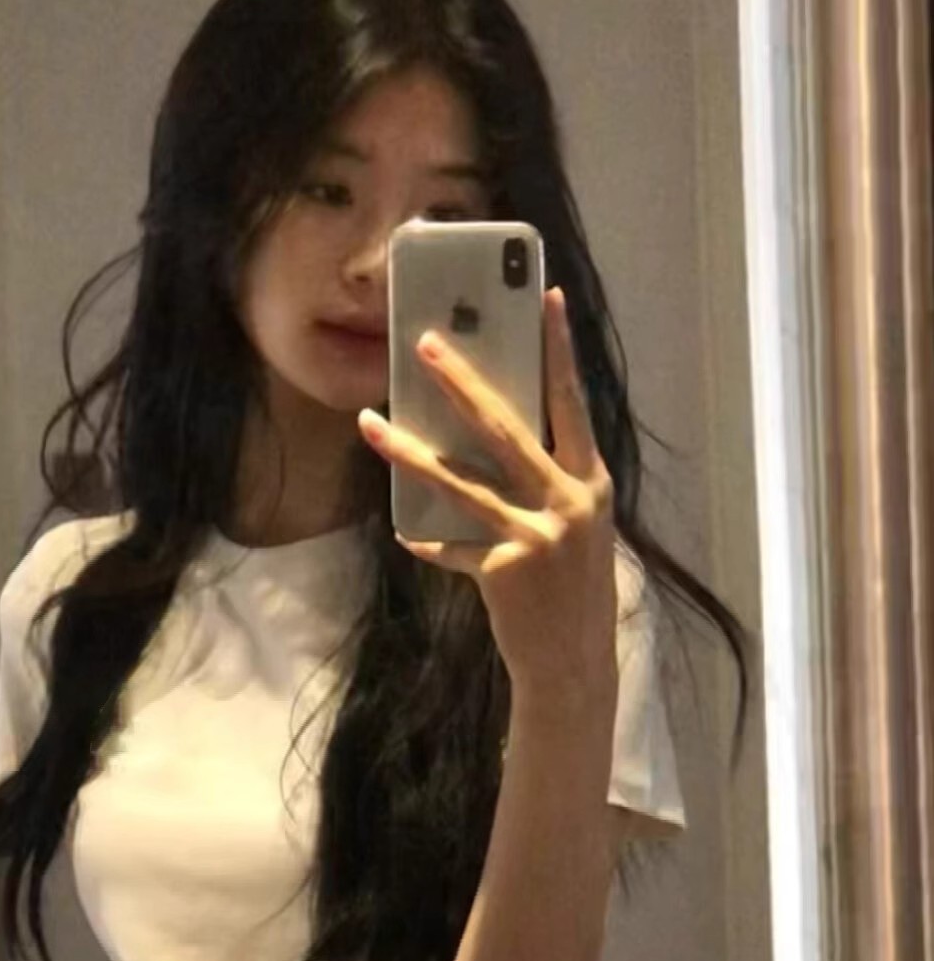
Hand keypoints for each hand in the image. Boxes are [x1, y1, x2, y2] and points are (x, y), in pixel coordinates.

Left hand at [359, 288, 617, 711]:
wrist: (574, 662)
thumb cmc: (573, 588)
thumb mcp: (576, 527)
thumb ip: (546, 481)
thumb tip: (496, 432)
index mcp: (590, 483)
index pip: (572, 402)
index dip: (559, 350)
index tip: (547, 298)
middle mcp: (567, 503)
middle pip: (505, 428)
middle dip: (461, 382)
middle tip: (425, 343)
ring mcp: (534, 537)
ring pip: (459, 482)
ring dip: (408, 452)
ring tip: (369, 425)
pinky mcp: (502, 571)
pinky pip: (450, 545)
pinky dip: (427, 540)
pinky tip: (406, 534)